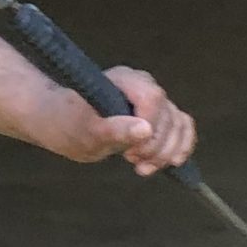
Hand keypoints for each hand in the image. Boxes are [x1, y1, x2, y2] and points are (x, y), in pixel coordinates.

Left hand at [39, 66, 198, 175]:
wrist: (64, 123)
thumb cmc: (68, 124)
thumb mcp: (86, 132)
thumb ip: (114, 130)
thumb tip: (145, 129)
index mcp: (124, 80)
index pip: (153, 99)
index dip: (150, 129)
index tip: (130, 153)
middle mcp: (143, 85)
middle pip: (169, 115)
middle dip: (156, 146)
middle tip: (131, 161)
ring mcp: (153, 99)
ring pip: (179, 123)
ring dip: (167, 151)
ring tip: (142, 167)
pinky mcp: (159, 114)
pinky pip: (182, 126)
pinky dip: (180, 147)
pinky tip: (170, 163)